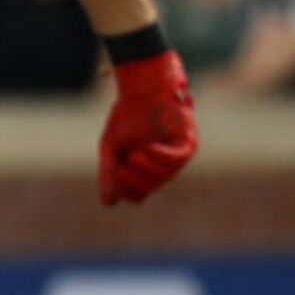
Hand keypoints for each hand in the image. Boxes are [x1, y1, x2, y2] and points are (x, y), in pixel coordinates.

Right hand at [98, 51, 196, 205]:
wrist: (144, 90)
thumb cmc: (127, 115)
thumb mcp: (110, 147)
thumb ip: (108, 173)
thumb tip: (109, 204)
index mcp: (143, 170)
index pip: (136, 195)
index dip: (125, 189)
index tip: (117, 172)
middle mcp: (161, 167)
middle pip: (148, 189)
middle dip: (134, 180)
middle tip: (125, 164)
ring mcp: (176, 157)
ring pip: (163, 176)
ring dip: (147, 168)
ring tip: (135, 154)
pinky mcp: (187, 144)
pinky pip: (175, 160)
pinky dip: (160, 157)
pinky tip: (147, 149)